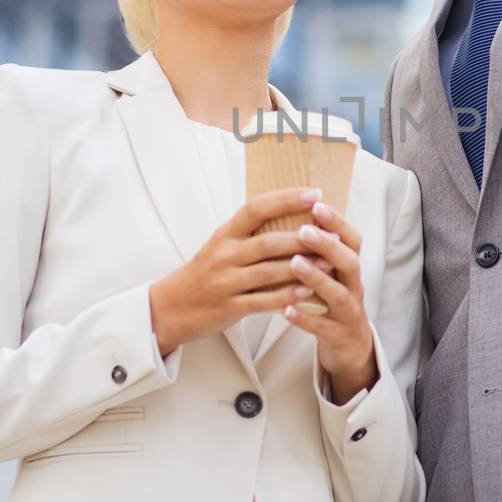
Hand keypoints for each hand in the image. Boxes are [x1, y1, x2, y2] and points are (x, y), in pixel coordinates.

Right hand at [148, 188, 332, 357]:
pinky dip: (286, 296)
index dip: (286, 199)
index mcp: (225, 234)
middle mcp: (224, 255)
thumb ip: (249, 232)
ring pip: (268, 272)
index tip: (314, 193)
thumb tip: (288, 210)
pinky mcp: (229, 307)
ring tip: (329, 263)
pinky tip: (307, 292)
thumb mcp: (221, 245)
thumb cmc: (203, 273)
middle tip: (332, 234)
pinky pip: (262, 301)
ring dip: (302, 267)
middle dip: (303, 237)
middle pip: (268, 242)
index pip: (256, 208)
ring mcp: (225, 282)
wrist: (170, 307)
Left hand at [282, 200, 377, 405]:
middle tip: (304, 231)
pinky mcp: (337, 336)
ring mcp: (348, 313)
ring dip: (317, 278)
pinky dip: (305, 318)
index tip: (317, 204)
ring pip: (338, 294)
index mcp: (350, 269)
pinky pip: (322, 327)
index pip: (353, 240)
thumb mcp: (333, 273)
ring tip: (294, 263)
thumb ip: (319, 251)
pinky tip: (285, 309)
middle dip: (328, 246)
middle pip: (350, 263)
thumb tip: (291, 213)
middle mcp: (354, 287)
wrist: (350, 346)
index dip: (338, 222)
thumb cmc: (333, 301)